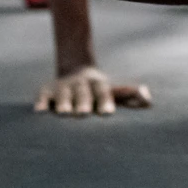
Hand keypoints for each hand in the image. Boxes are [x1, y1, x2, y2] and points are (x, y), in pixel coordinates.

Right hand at [33, 65, 152, 116]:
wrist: (76, 73)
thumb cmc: (100, 93)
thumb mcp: (115, 93)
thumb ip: (130, 97)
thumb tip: (148, 100)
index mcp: (99, 85)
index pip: (103, 91)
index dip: (105, 101)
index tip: (107, 113)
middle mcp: (80, 84)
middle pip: (82, 93)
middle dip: (82, 102)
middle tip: (82, 114)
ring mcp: (63, 87)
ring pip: (62, 94)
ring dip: (63, 102)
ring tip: (63, 113)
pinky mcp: (46, 91)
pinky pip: (42, 96)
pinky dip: (41, 102)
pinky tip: (39, 111)